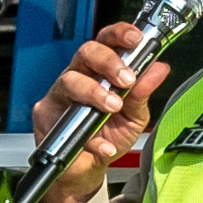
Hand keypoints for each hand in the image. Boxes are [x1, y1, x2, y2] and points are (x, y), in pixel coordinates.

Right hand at [27, 18, 174, 202]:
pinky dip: (88, 136)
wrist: (89, 169)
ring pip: (70, 80)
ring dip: (94, 92)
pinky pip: (65, 118)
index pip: (107, 40)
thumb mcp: (134, 116)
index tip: (136, 40)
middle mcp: (79, 77)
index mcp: (100, 70)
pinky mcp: (45, 116)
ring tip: (112, 108)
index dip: (119, 34)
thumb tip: (158, 68)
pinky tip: (103, 146)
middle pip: (86, 51)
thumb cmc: (108, 137)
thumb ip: (143, 93)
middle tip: (126, 80)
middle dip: (108, 62)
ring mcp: (60, 95)